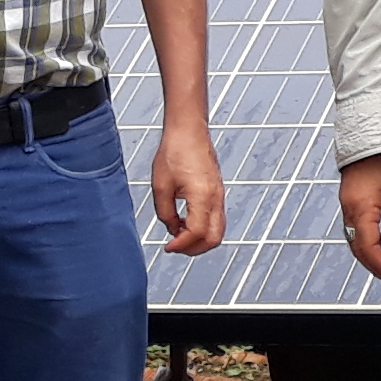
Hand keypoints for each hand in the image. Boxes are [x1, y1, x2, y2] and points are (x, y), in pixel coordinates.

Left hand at [148, 120, 227, 255]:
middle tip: (176, 247)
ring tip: (179, 236)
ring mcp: (219, 195)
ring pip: (218, 231)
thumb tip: (172, 229)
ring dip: (200, 239)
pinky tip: (186, 223)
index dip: (181, 245)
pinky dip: (203, 228)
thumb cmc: (174, 152)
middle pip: (214, 238)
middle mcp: (216, 198)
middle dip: (195, 249)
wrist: (189, 131)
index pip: (196, 233)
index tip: (168, 247)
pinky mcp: (218, 192)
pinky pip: (216, 219)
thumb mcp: (160, 186)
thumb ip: (165, 213)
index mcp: (202, 196)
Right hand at [339, 152, 380, 284]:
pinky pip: (352, 226)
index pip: (367, 246)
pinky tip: (378, 241)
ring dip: (368, 253)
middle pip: (356, 246)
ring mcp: (346, 202)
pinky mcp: (349, 197)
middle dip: (373, 264)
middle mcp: (348, 206)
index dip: (380, 265)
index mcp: (360, 206)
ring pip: (353, 237)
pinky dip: (364, 239)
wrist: (372, 127)